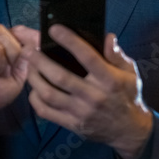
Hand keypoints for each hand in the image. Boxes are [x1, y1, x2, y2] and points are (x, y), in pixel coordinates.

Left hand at [24, 25, 152, 158]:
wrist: (129, 130)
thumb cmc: (128, 95)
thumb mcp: (130, 72)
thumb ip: (117, 55)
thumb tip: (107, 37)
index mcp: (109, 80)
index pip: (88, 57)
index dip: (70, 41)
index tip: (54, 29)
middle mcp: (94, 96)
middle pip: (60, 77)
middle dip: (40, 61)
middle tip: (29, 48)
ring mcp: (81, 112)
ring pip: (49, 94)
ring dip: (34, 78)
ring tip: (28, 66)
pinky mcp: (72, 124)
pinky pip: (46, 112)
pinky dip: (35, 99)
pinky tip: (33, 88)